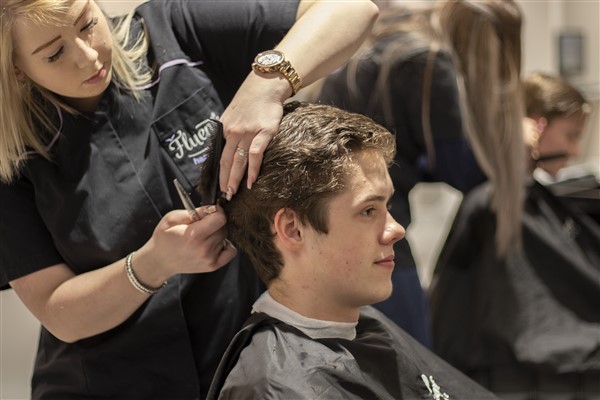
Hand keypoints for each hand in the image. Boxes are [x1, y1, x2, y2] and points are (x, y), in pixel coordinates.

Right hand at [136, 205, 236, 283]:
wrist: (159, 260)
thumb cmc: (164, 238)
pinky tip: (213, 244)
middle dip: (215, 223)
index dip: (216, 211)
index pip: (220, 218)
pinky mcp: (213, 266)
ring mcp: (209, 259)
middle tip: (202, 226)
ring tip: (202, 237)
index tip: (211, 212)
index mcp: (193, 235)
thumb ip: (194, 211)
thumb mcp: (172, 218)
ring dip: (217, 234)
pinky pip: (231, 251)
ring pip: (225, 238)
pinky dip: (225, 245)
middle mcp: (204, 249)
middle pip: (223, 227)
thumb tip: (212, 208)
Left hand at [218, 72, 289, 198]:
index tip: (217, 186)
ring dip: (235, 179)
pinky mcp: (264, 132)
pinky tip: (251, 181)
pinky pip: (256, 154)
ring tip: (233, 193)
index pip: (219, 155)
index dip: (218, 172)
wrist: (266, 86)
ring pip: (239, 161)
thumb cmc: (250, 101)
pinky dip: (252, 169)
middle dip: (224, 180)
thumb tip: (225, 149)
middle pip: (226, 161)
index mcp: (225, 128)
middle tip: (224, 196)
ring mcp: (249, 132)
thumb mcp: (232, 114)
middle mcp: (234, 131)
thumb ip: (228, 131)